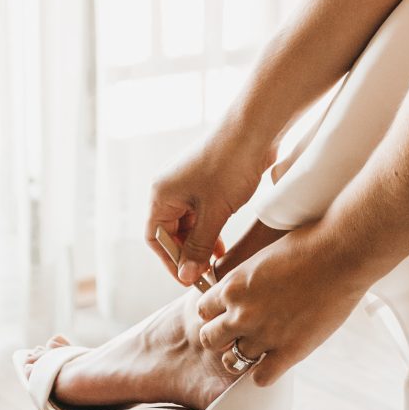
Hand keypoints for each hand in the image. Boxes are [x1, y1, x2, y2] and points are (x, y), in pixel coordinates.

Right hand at [145, 124, 277, 284]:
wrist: (253, 130)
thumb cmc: (229, 167)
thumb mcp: (214, 214)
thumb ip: (198, 246)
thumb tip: (186, 275)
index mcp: (162, 195)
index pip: (155, 238)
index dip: (171, 261)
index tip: (189, 278)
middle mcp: (169, 189)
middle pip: (170, 231)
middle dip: (187, 253)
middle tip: (206, 272)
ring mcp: (187, 183)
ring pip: (187, 223)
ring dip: (200, 242)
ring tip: (217, 259)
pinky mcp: (205, 181)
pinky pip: (200, 212)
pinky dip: (209, 228)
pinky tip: (222, 241)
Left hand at [193, 222, 368, 386]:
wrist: (342, 254)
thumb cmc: (308, 245)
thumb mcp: (263, 254)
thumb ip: (245, 277)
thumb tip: (240, 288)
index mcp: (233, 286)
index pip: (203, 311)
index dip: (216, 314)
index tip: (228, 313)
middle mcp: (242, 313)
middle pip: (209, 339)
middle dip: (222, 337)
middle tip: (239, 333)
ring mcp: (264, 335)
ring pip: (232, 362)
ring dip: (242, 356)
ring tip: (259, 349)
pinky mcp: (289, 351)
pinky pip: (260, 378)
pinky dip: (265, 373)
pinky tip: (277, 361)